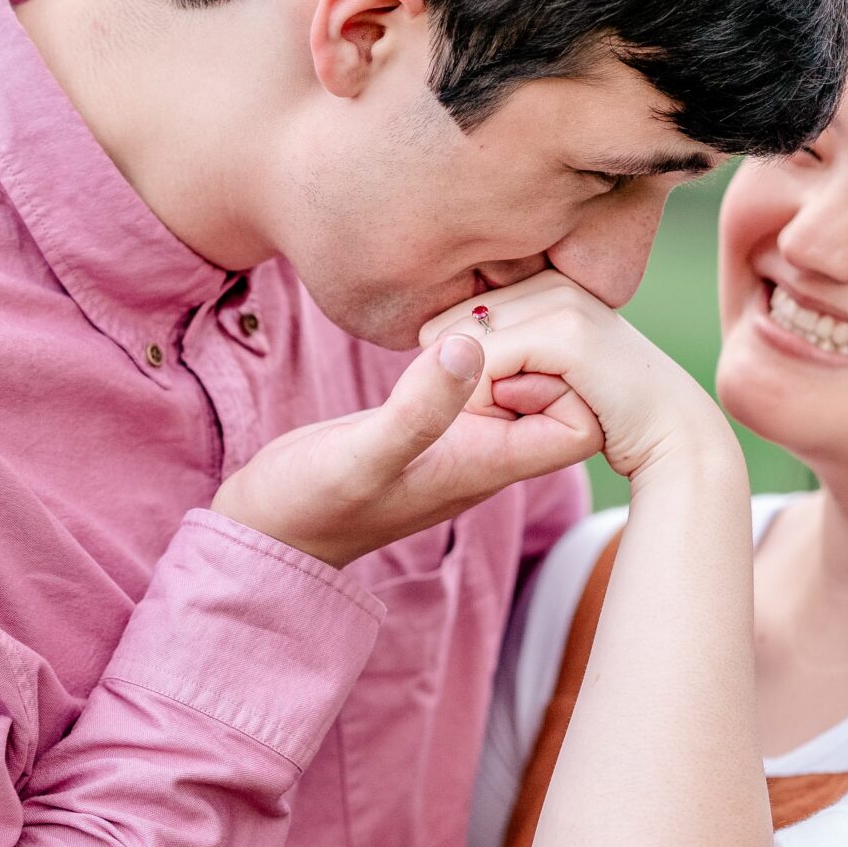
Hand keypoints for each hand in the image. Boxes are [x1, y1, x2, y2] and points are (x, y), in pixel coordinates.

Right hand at [211, 331, 602, 569]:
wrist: (266, 528)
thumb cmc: (310, 505)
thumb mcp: (361, 457)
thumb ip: (416, 410)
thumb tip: (472, 348)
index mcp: (487, 464)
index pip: (581, 426)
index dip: (565, 376)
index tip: (505, 350)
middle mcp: (485, 450)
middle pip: (562, 392)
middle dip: (537, 346)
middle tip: (485, 318)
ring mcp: (459, 433)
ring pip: (519, 377)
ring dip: (502, 340)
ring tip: (460, 319)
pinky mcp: (430, 415)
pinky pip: (477, 374)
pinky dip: (467, 345)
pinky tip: (434, 329)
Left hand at [419, 271, 737, 482]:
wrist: (671, 430)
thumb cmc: (607, 408)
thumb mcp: (548, 369)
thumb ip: (506, 346)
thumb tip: (428, 336)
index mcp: (546, 282)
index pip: (457, 313)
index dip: (455, 362)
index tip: (506, 397)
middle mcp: (553, 280)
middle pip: (452, 326)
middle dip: (461, 376)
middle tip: (519, 407)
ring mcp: (564, 301)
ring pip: (465, 345)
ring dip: (476, 392)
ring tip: (530, 409)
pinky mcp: (569, 334)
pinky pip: (486, 362)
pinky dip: (488, 397)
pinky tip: (528, 411)